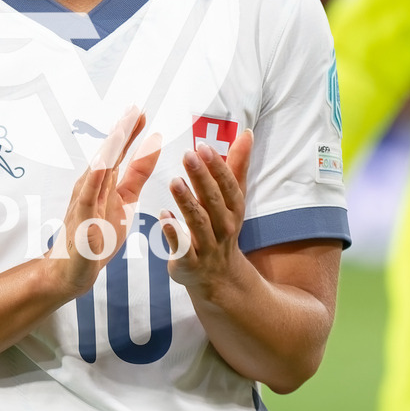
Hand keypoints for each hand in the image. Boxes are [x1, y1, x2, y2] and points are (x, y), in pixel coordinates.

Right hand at [46, 106, 161, 298]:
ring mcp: (85, 202)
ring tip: (120, 132)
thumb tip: (154, 142)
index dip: (129, 132)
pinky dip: (94, 182)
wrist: (75, 269)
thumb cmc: (99, 231)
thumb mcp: (126, 199)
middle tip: (133, 111)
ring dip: (108, 151)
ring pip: (97, 172)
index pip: (118, 152)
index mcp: (104, 180)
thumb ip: (138, 172)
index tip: (141, 112)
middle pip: (107, 155)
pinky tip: (102, 167)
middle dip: (120, 134)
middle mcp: (91, 186)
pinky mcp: (82, 222)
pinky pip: (88, 199)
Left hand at [161, 130, 252, 298]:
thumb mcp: (233, 198)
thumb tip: (246, 133)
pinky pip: (182, 248)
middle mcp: (223, 227)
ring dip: (187, 202)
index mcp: (233, 209)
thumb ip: (236, 165)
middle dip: (202, 178)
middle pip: (213, 200)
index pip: (227, 185)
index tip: (203, 146)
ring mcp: (207, 246)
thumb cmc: (222, 227)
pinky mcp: (189, 263)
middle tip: (188, 155)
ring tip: (174, 181)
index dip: (217, 166)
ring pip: (198, 222)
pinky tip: (163, 214)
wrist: (218, 277)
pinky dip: (174, 233)